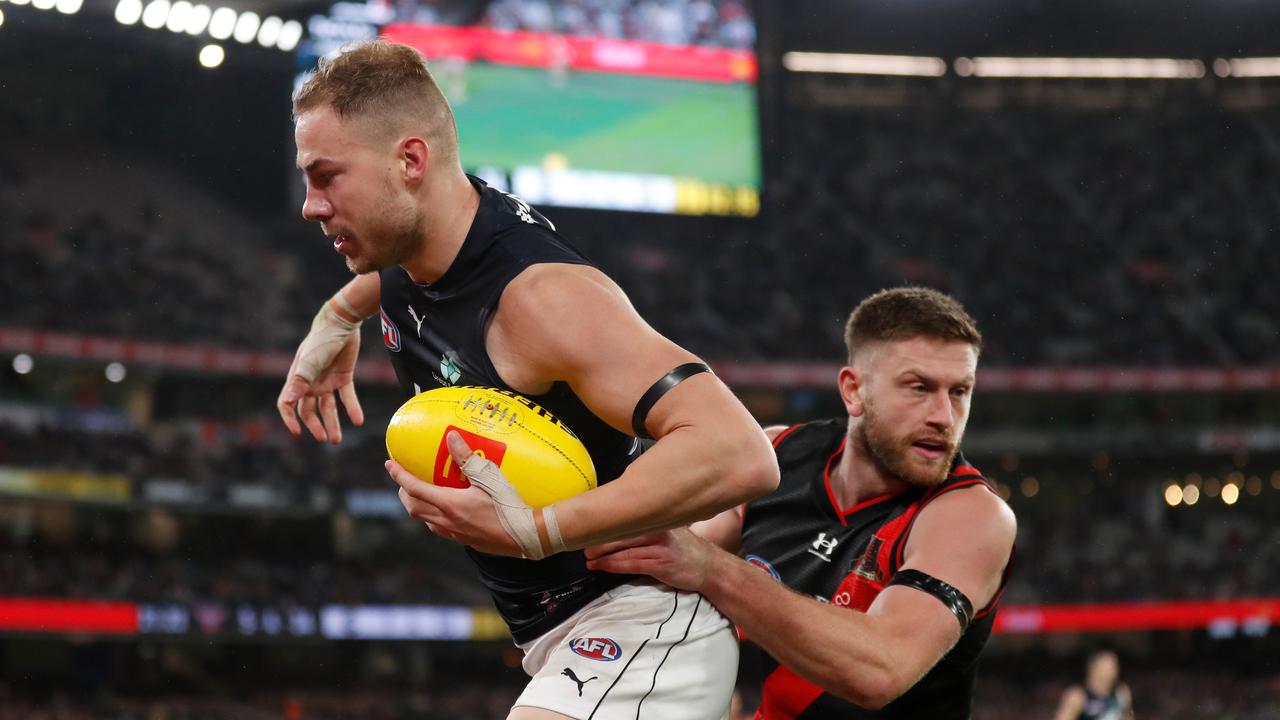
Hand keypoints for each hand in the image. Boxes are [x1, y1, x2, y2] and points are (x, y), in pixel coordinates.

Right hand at [277, 328, 362, 443]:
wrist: (342, 324)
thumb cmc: (321, 341)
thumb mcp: (310, 362)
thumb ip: (300, 381)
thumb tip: (288, 401)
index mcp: (297, 380)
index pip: (288, 404)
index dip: (290, 419)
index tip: (296, 433)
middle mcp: (311, 383)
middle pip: (309, 411)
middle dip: (315, 426)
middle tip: (324, 439)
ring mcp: (327, 381)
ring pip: (328, 408)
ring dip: (333, 423)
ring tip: (337, 439)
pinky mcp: (343, 378)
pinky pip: (347, 397)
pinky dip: (352, 409)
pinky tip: (357, 421)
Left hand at [386, 431, 524, 556]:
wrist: (527, 535)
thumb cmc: (509, 505)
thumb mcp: (489, 476)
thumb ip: (468, 457)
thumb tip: (451, 438)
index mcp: (450, 504)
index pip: (414, 488)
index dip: (399, 476)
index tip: (390, 464)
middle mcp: (447, 521)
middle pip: (413, 507)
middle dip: (404, 492)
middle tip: (405, 479)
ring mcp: (455, 534)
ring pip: (425, 520)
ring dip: (417, 506)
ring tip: (422, 493)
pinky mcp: (465, 541)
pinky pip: (439, 528)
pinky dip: (433, 517)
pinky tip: (446, 510)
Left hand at [584, 527, 716, 592]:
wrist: (710, 567)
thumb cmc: (685, 549)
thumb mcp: (668, 530)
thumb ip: (647, 527)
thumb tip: (617, 525)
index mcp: (658, 517)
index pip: (626, 516)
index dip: (605, 522)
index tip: (587, 526)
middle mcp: (658, 528)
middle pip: (621, 531)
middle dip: (599, 539)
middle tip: (582, 546)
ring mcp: (660, 546)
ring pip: (623, 548)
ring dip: (602, 554)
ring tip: (589, 559)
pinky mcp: (661, 563)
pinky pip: (631, 563)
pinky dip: (612, 565)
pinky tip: (602, 566)